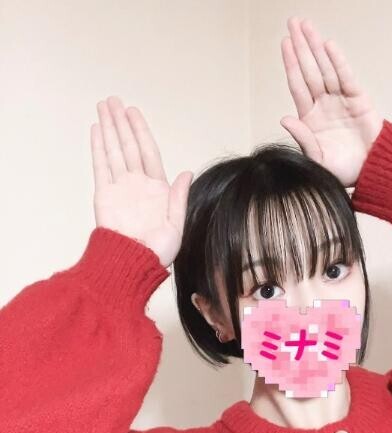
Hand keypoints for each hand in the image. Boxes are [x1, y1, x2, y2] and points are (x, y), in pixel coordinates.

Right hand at [90, 95, 192, 267]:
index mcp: (157, 189)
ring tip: (103, 107)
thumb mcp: (177, 225)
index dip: (141, 131)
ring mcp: (120, 187)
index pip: (149, 152)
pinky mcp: (104, 194)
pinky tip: (95, 130)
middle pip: (129, 146)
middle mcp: (137, 184)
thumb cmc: (157, 251)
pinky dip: (98, 147)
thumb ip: (179, 197)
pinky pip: (101, 165)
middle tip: (113, 100)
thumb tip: (186, 173)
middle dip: (121, 123)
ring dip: (108, 128)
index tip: (133, 112)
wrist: (133, 263)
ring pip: (114, 150)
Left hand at [280, 17, 381, 187]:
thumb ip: (302, 139)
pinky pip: (345, 77)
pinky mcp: (358, 100)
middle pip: (309, 70)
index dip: (291, 64)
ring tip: (306, 26)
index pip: (298, 86)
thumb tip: (284, 118)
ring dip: (316, 47)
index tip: (285, 43)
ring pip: (325, 69)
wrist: (372, 172)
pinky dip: (337, 62)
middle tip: (293, 22)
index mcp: (310, 119)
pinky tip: (328, 46)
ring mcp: (341, 100)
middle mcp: (324, 105)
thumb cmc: (344, 171)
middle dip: (301, 46)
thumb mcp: (318, 160)